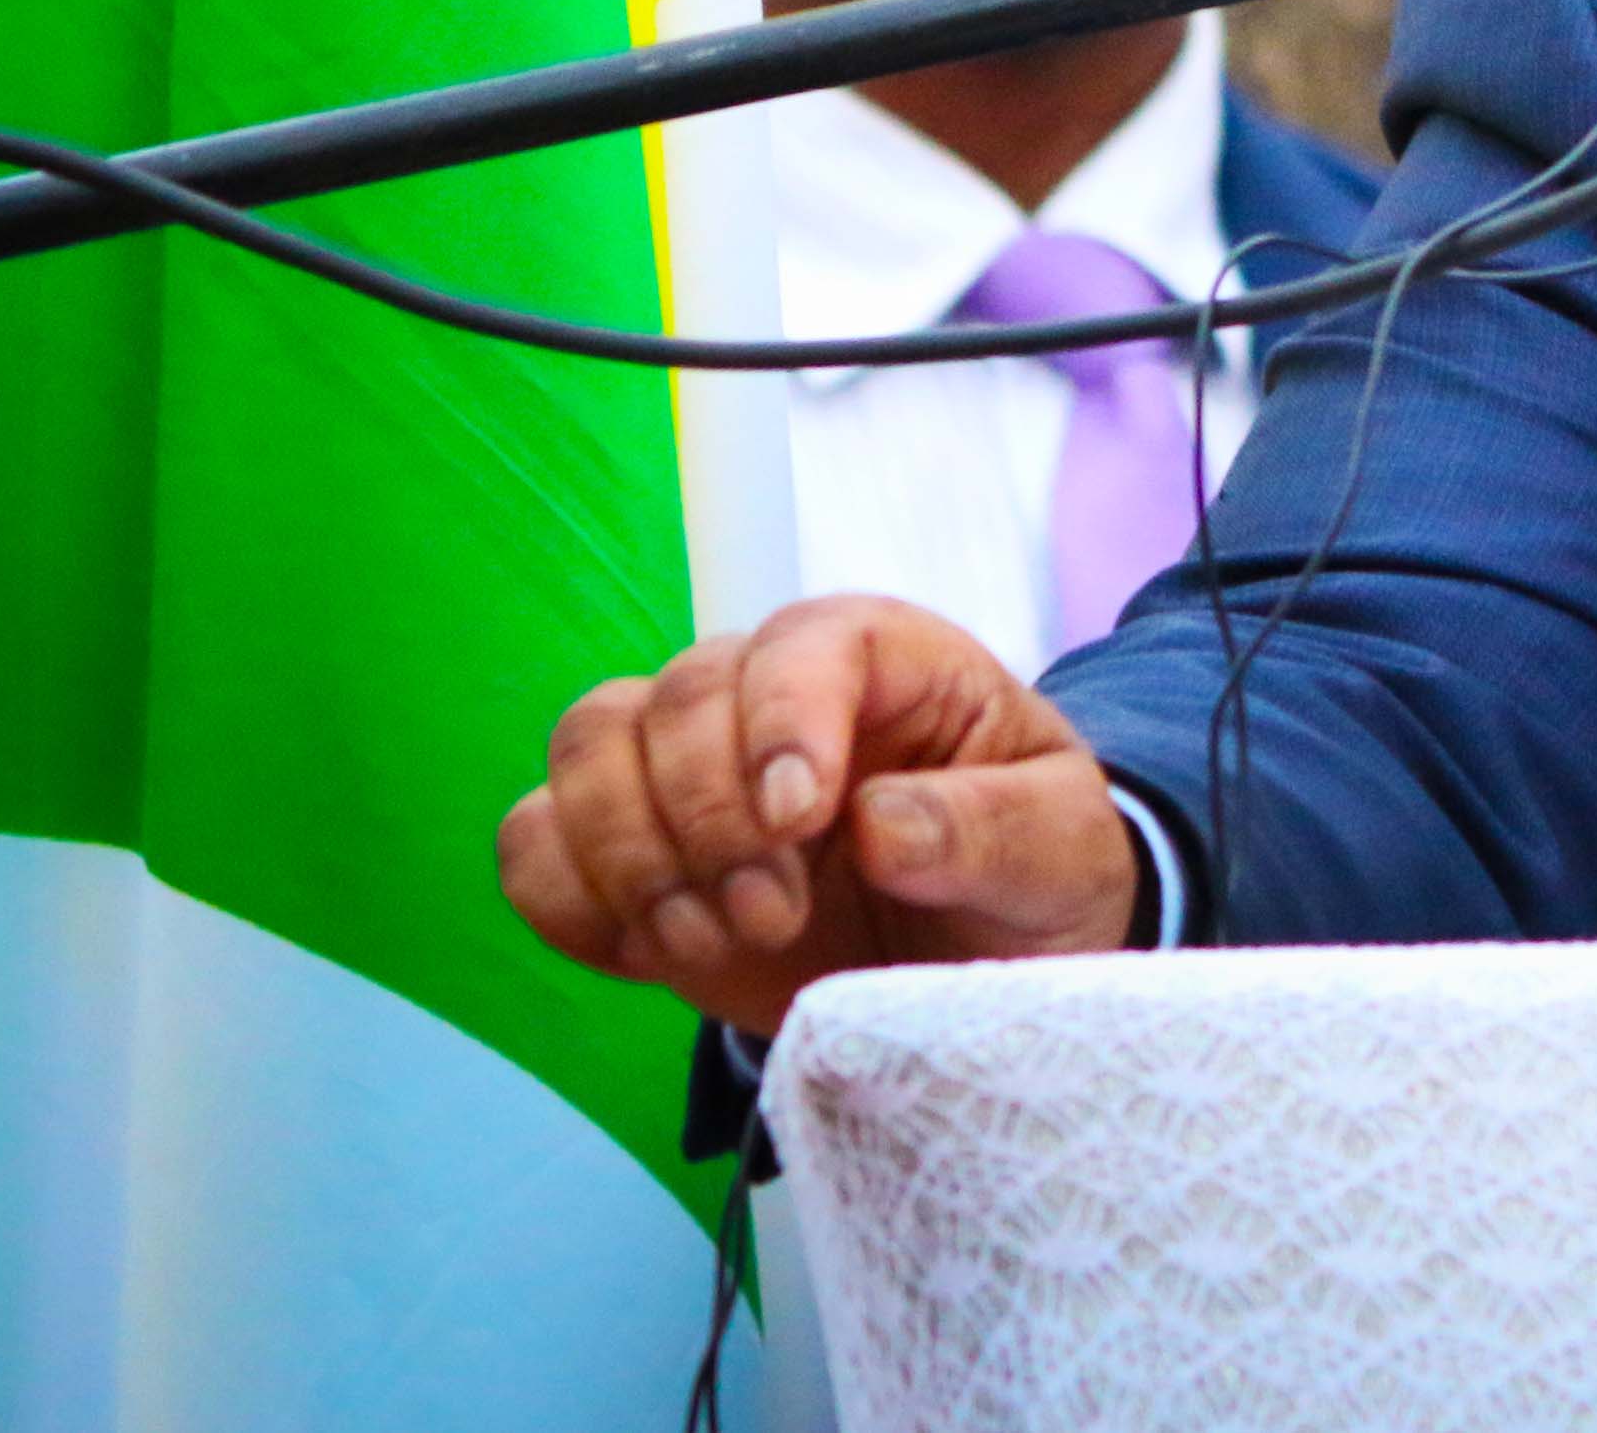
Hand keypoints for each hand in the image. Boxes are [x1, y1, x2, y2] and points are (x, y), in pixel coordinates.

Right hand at [497, 593, 1139, 1034]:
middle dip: (708, 822)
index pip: (802, 645)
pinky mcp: (630, 847)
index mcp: (884, 659)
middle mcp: (767, 690)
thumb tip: (879, 825)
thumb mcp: (1063, 853)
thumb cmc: (1031, 871)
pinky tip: (649, 951)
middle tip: (777, 917)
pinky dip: (568, 901)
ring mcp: (684, 764)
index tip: (799, 822)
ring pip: (585, 750)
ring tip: (716, 941)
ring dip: (629, 860)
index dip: (781, 721)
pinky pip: (534, 841)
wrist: (975, 952)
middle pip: (671, 700)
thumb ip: (993, 831)